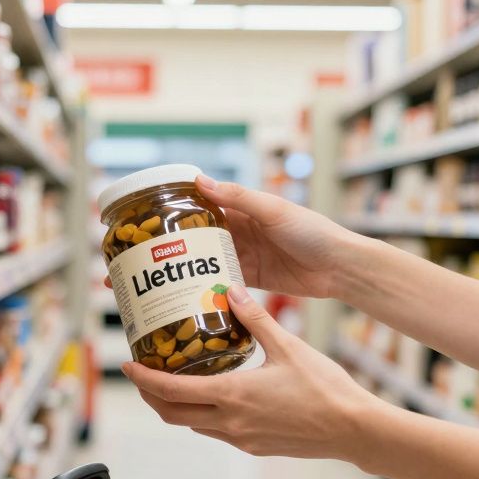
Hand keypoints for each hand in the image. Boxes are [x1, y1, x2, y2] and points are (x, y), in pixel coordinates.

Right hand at [104, 176, 357, 299]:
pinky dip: (204, 290)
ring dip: (182, 272)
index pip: (200, 207)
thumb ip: (237, 197)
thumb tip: (200, 180)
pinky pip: (221, 284)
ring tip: (152, 281)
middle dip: (169, 247)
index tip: (144, 218)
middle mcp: (240, 232)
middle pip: (196, 238)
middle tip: (138, 258)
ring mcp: (245, 257)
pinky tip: (182, 298)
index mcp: (243, 209)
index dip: (173, 212)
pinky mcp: (252, 281)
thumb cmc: (312, 231)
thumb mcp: (272, 210)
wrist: (341, 267)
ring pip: (205, 263)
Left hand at [122, 284, 383, 460]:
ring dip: (175, 406)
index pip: (171, 390)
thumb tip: (230, 290)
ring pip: (192, 425)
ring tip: (171, 381)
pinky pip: (214, 432)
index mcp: (232, 396)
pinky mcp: (254, 446)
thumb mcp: (287, 346)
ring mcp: (241, 438)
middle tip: (142, 374)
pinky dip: (200, 415)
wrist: (352, 429)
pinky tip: (211, 395)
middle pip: (171, 414)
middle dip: (150, 394)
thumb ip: (255, 318)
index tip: (127, 365)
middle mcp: (229, 422)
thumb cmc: (325, 389)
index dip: (143, 379)